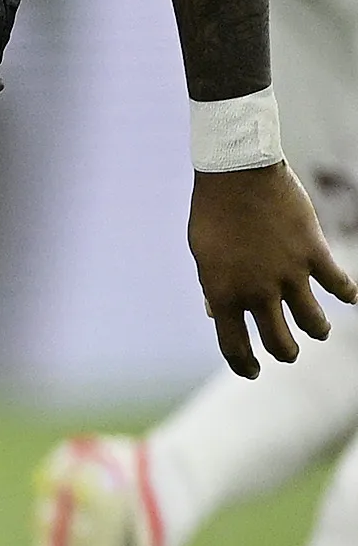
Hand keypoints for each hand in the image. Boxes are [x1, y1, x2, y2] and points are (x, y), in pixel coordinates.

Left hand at [189, 163, 357, 376]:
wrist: (237, 175)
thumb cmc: (213, 214)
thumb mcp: (203, 255)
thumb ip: (214, 287)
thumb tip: (216, 313)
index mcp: (224, 295)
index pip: (234, 345)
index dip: (243, 364)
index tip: (252, 371)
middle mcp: (258, 292)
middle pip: (279, 341)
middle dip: (285, 353)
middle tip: (287, 353)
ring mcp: (290, 275)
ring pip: (313, 322)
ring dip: (316, 330)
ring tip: (317, 330)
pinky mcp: (314, 254)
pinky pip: (339, 284)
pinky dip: (347, 293)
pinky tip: (349, 297)